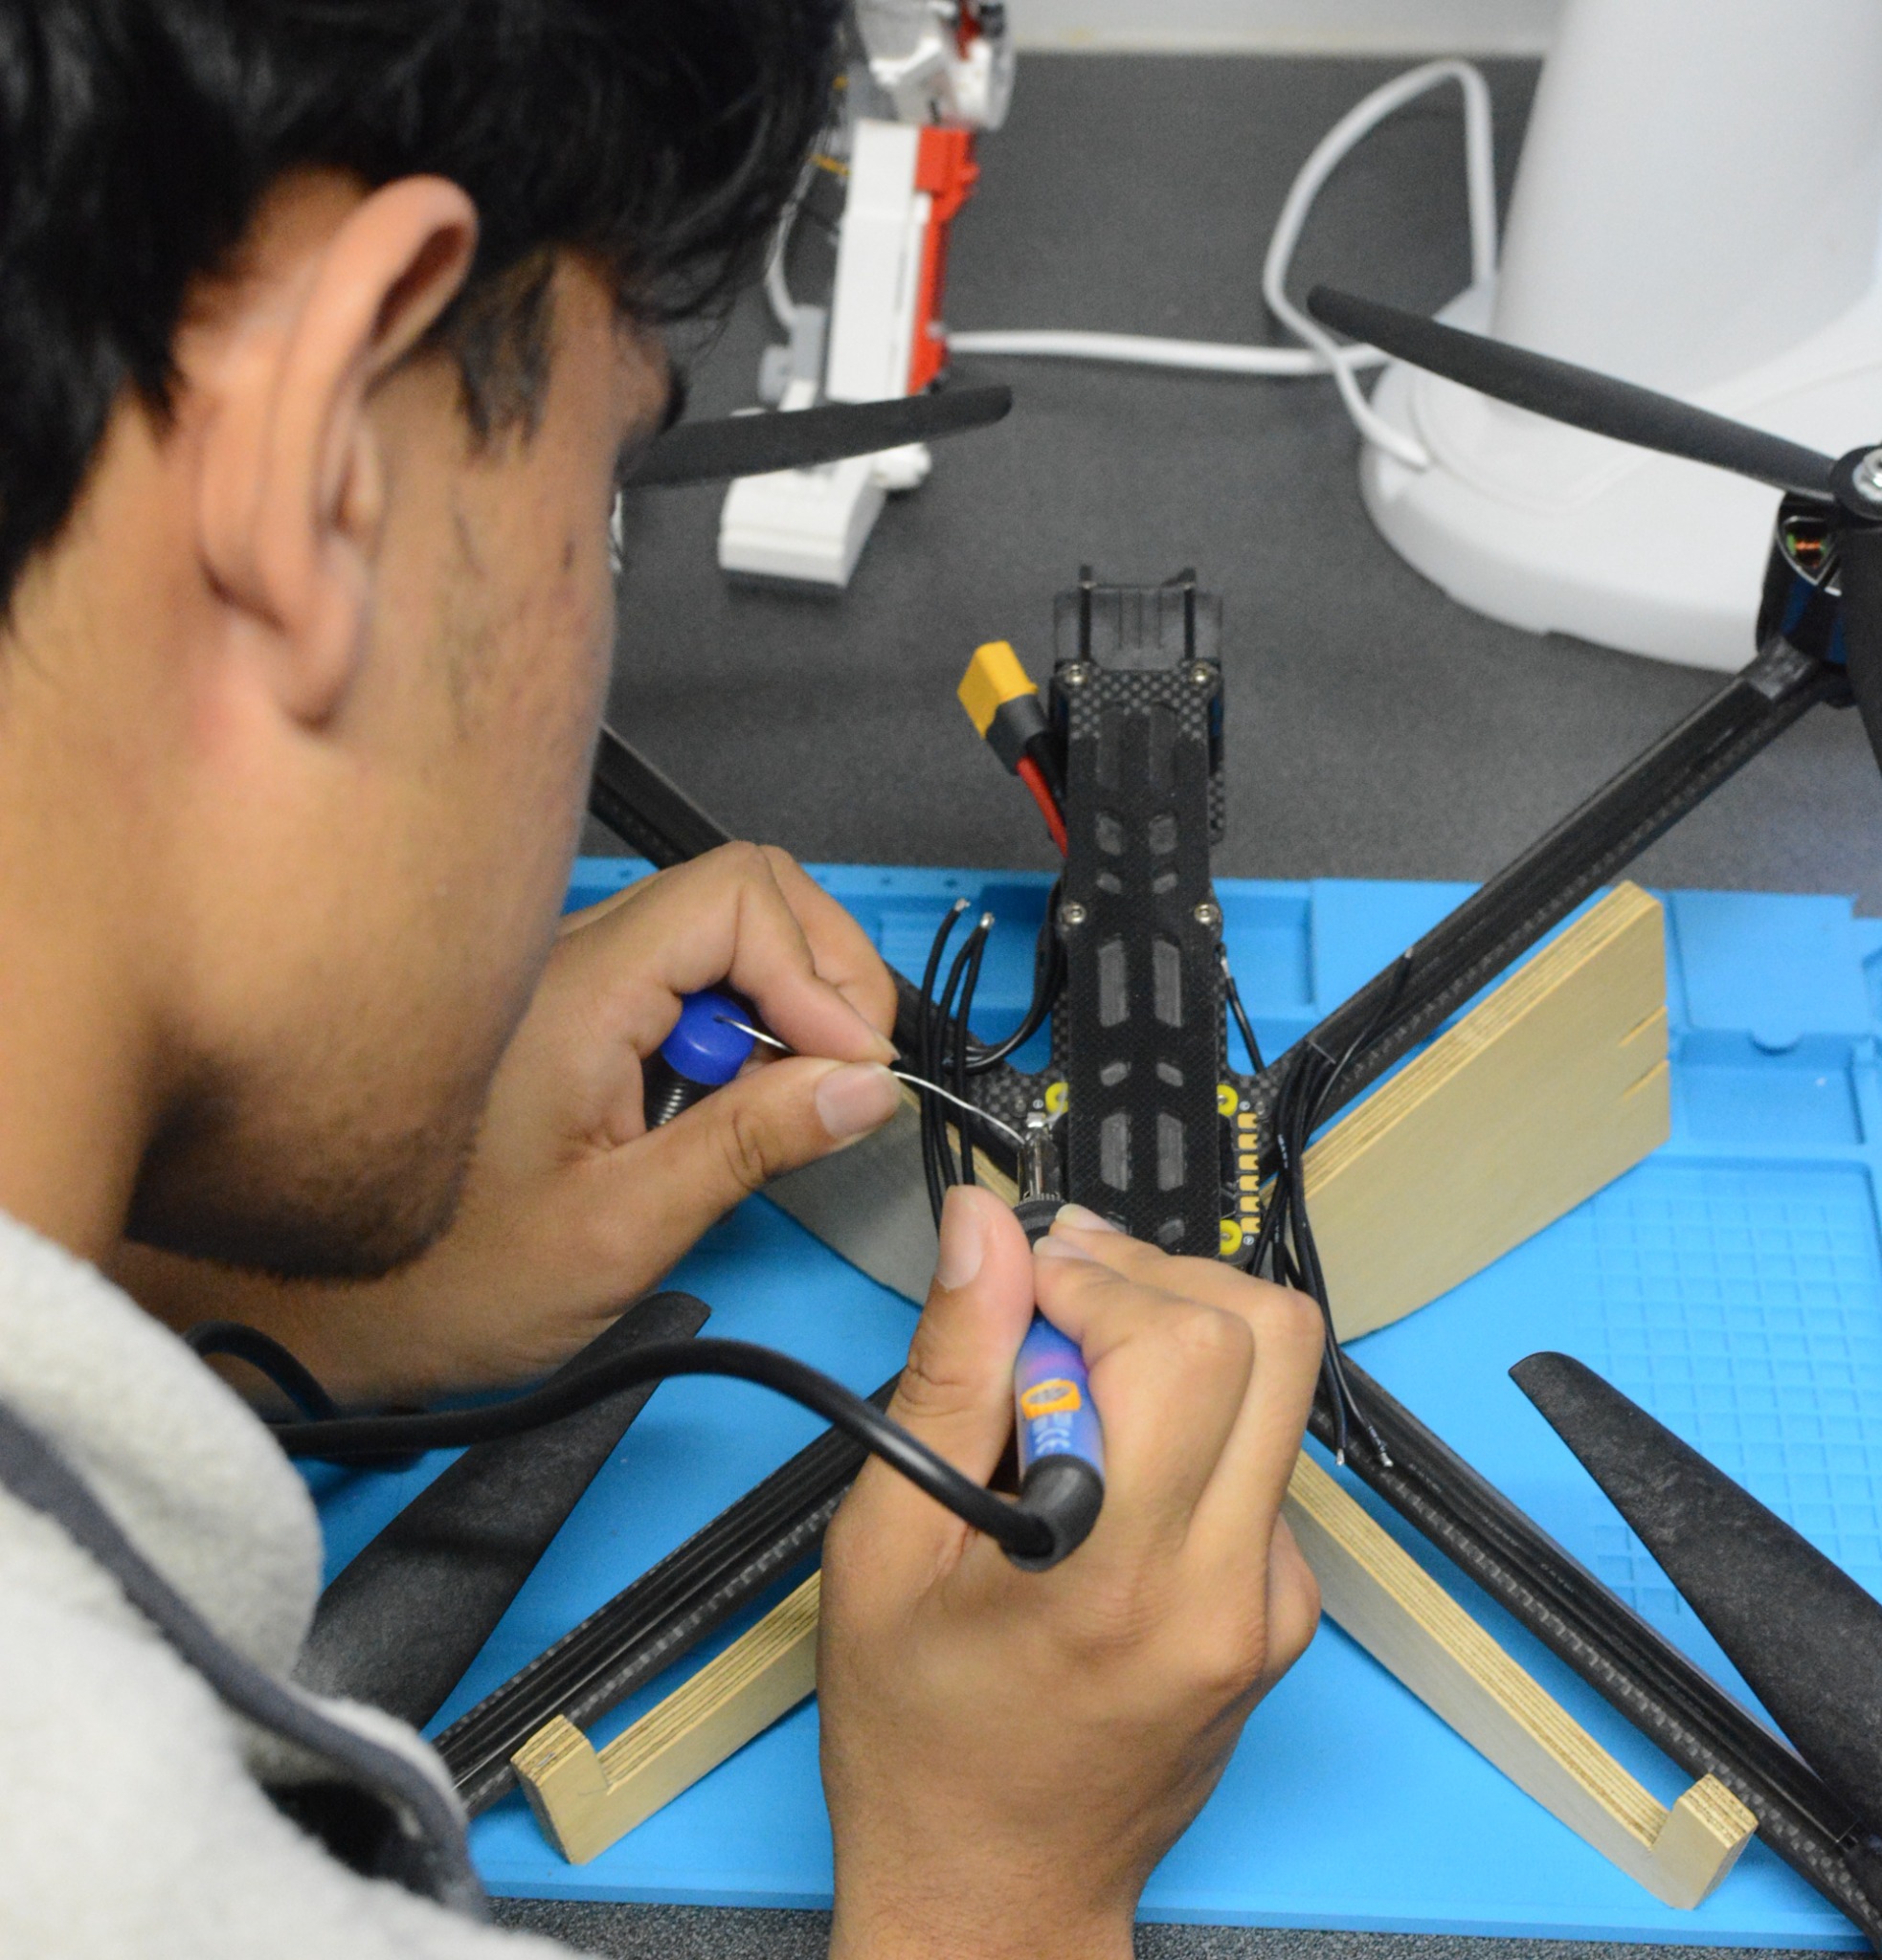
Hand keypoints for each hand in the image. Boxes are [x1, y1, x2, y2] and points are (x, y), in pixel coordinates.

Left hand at [118, 843, 901, 1401]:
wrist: (321, 1304)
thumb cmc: (441, 1279)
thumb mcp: (624, 1229)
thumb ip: (751, 1144)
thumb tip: (863, 1085)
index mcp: (580, 992)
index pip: (740, 897)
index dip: (821, 973)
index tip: (857, 1067)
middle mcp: (574, 961)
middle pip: (744, 893)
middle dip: (822, 972)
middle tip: (849, 1072)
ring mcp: (575, 983)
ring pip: (723, 933)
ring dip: (786, 1003)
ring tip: (793, 1099)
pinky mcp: (578, 1017)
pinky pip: (688, 981)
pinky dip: (742, 1028)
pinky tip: (738, 1104)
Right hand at [819, 1189, 1323, 1959]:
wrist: (994, 1893)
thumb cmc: (922, 1746)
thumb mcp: (885, 1548)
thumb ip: (949, 1373)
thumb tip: (985, 1234)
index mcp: (1124, 1574)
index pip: (1187, 1345)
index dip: (1097, 1275)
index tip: (1022, 1280)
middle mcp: (1233, 1585)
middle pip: (1273, 1336)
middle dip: (1158, 1280)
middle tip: (1056, 1307)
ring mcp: (1275, 1601)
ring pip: (1280, 1383)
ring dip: (1178, 1336)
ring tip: (1069, 1384)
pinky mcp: (1284, 1609)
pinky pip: (1263, 1452)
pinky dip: (1190, 1415)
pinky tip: (1108, 1462)